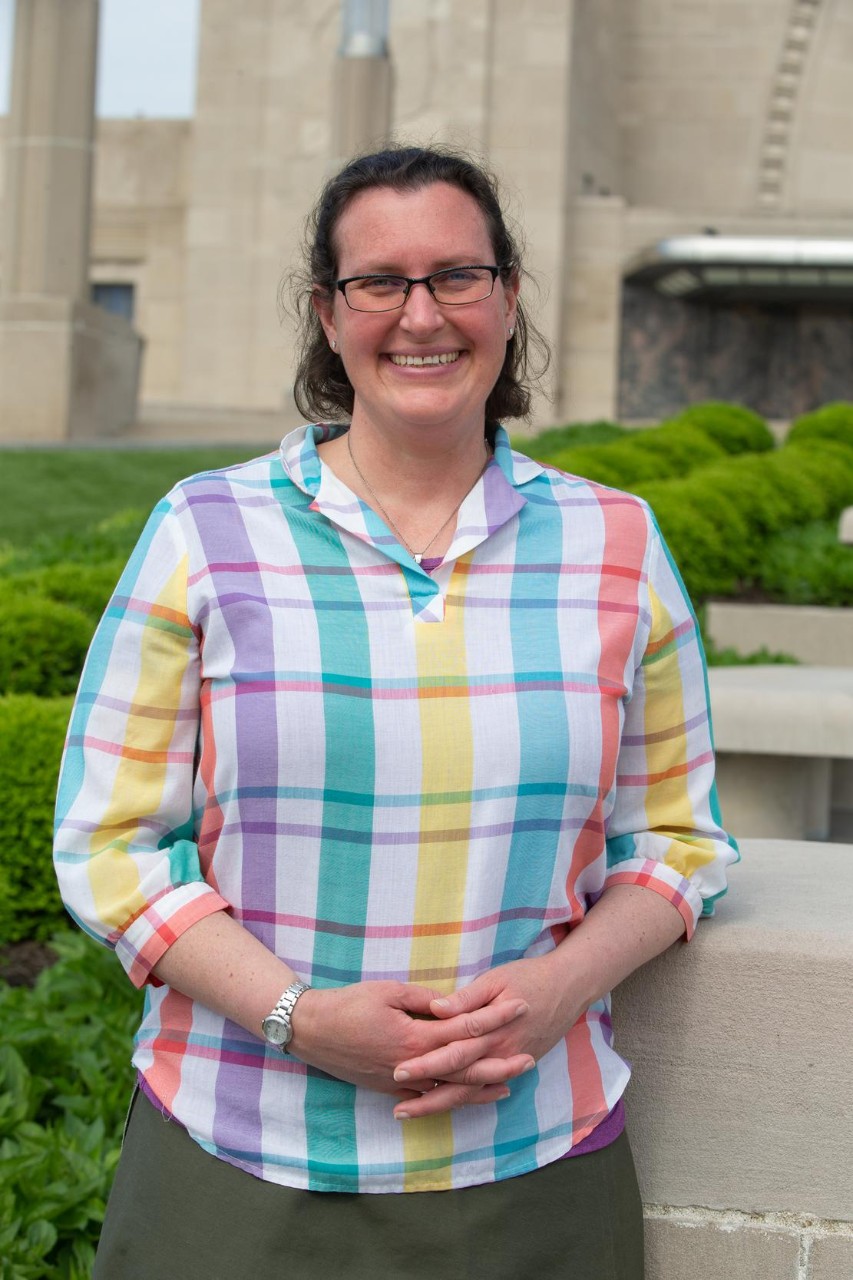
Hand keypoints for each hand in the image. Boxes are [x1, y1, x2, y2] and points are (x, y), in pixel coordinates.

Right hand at [289, 979, 529, 1096]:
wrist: (312, 1031)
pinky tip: (467, 1096)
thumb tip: (450, 1004)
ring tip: (510, 1083)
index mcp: (416, 1037)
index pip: (465, 1028)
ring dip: (482, 1087)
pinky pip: (429, 1098)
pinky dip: (452, 1098)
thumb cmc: (348, 1005)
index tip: (520, 1006)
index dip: (495, 1017)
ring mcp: (403, 1083)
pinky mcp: (391, 1091)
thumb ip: (423, 998)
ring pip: (451, 1090)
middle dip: (499, 1062)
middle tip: (529, 1057)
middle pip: (466, 1068)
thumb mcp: (387, 991)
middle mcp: (414, 1066)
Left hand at [391, 954, 584, 1118]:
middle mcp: (499, 1053)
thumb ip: (465, 998)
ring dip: (440, 1103)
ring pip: (470, 1091)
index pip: (453, 1052)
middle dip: (427, 1095)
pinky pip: (486, 1088)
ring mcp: (508, 1064)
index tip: (398, 1070)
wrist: (568, 988)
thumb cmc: (528, 978)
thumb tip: (435, 1009)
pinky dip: (466, 1100)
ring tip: (410, 1111)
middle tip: (397, 1108)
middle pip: (458, 1080)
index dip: (426, 1063)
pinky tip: (443, 1107)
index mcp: (491, 1030)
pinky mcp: (515, 1066)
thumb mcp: (495, 980)